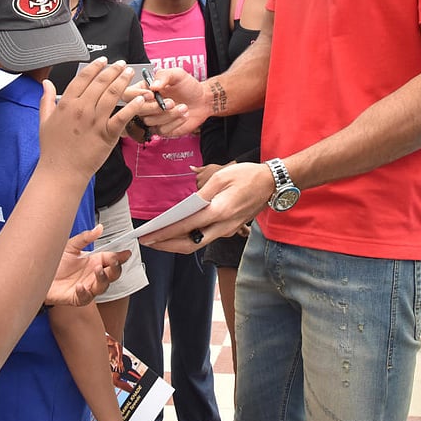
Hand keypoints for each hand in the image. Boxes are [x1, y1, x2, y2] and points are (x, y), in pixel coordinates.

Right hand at [38, 59, 143, 181]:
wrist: (61, 171)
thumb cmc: (52, 149)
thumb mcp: (44, 120)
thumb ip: (46, 99)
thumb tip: (46, 82)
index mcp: (66, 104)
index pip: (82, 78)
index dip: (95, 67)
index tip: (103, 61)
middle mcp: (81, 109)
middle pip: (100, 83)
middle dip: (113, 70)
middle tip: (121, 64)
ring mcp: (95, 121)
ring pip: (112, 95)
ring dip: (123, 81)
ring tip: (129, 73)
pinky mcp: (107, 134)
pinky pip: (122, 117)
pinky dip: (132, 106)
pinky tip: (139, 98)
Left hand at [46, 226, 130, 306]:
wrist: (39, 274)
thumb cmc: (55, 262)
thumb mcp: (70, 246)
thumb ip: (85, 238)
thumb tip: (99, 228)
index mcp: (94, 261)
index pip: (112, 259)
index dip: (120, 257)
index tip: (126, 253)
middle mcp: (92, 275)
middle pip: (112, 274)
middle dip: (115, 268)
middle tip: (112, 261)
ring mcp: (87, 287)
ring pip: (102, 286)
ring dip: (102, 279)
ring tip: (97, 270)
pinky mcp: (77, 298)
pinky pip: (85, 298)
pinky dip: (84, 293)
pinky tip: (80, 286)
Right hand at [124, 67, 202, 135]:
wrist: (202, 100)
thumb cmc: (188, 85)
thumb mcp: (177, 74)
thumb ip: (164, 76)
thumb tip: (152, 85)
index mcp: (143, 89)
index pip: (128, 94)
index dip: (136, 95)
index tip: (151, 94)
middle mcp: (144, 105)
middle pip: (137, 110)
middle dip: (154, 107)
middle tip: (171, 102)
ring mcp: (152, 118)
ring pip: (149, 121)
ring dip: (168, 115)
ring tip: (183, 107)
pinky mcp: (161, 130)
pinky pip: (161, 130)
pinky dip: (174, 122)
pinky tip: (184, 115)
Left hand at [140, 162, 272, 253]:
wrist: (273, 183)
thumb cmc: (247, 175)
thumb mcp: (221, 177)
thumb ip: (201, 194)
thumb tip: (186, 207)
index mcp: (220, 211)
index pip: (187, 226)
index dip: (165, 233)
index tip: (149, 236)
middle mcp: (224, 226)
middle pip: (190, 244)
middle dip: (166, 245)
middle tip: (147, 242)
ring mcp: (228, 230)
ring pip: (198, 243)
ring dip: (176, 243)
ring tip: (157, 238)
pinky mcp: (230, 229)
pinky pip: (206, 237)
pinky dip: (189, 237)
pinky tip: (177, 231)